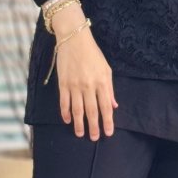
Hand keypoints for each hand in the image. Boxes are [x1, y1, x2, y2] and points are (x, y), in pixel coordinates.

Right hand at [51, 16, 117, 138]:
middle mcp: (89, 86)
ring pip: (77, 110)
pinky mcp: (63, 83)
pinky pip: (64, 102)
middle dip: (94, 127)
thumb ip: (110, 89)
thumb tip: (114, 106)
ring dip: (79, 124)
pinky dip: (65, 113)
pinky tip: (67, 120)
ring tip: (80, 134)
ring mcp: (75, 85)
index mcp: (102, 82)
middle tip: (93, 138)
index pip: (106, 107)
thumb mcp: (106, 70)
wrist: (74, 39)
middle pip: (92, 111)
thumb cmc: (93, 54)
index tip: (108, 133)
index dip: (107, 122)